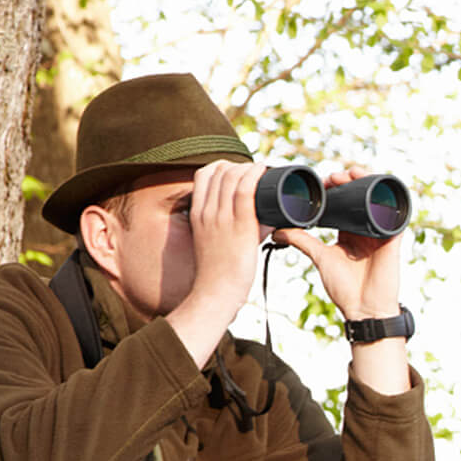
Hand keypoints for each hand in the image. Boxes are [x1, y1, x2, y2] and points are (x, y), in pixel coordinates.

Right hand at [168, 160, 265, 367]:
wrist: (215, 294)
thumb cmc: (218, 275)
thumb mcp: (213, 244)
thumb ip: (230, 230)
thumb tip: (263, 222)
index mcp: (197, 214)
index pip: (204, 175)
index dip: (223, 167)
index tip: (238, 172)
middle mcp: (206, 212)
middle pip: (219, 171)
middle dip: (239, 165)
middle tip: (256, 172)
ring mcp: (221, 218)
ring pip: (232, 176)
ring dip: (250, 168)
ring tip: (263, 172)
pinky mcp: (239, 226)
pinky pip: (245, 189)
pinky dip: (254, 175)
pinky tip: (263, 170)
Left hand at [274, 166, 404, 320]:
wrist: (364, 310)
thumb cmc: (345, 289)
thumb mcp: (320, 258)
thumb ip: (301, 241)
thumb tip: (277, 231)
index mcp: (350, 231)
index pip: (343, 201)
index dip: (334, 187)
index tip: (321, 182)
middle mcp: (366, 227)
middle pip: (360, 193)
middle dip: (347, 179)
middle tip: (331, 178)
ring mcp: (380, 230)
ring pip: (376, 196)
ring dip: (365, 180)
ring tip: (349, 175)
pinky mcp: (393, 236)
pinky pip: (393, 209)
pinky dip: (385, 194)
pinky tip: (374, 183)